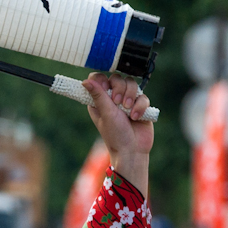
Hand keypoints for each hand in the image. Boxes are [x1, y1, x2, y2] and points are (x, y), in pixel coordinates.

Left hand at [82, 73, 152, 196]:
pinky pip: (143, 95)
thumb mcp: (105, 113)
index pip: (99, 78)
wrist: (133, 149)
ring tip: (128, 112)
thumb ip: (98, 95)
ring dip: (130, 96)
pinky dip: (140, 105)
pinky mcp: (139, 105)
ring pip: (131, 83)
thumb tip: (85, 81)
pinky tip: (136, 117)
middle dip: (119, 89)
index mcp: (99, 101)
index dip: (103, 80)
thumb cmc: (115, 135)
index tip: (106, 89)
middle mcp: (112, 99)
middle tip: (118, 104)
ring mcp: (127, 101)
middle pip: (117, 78)